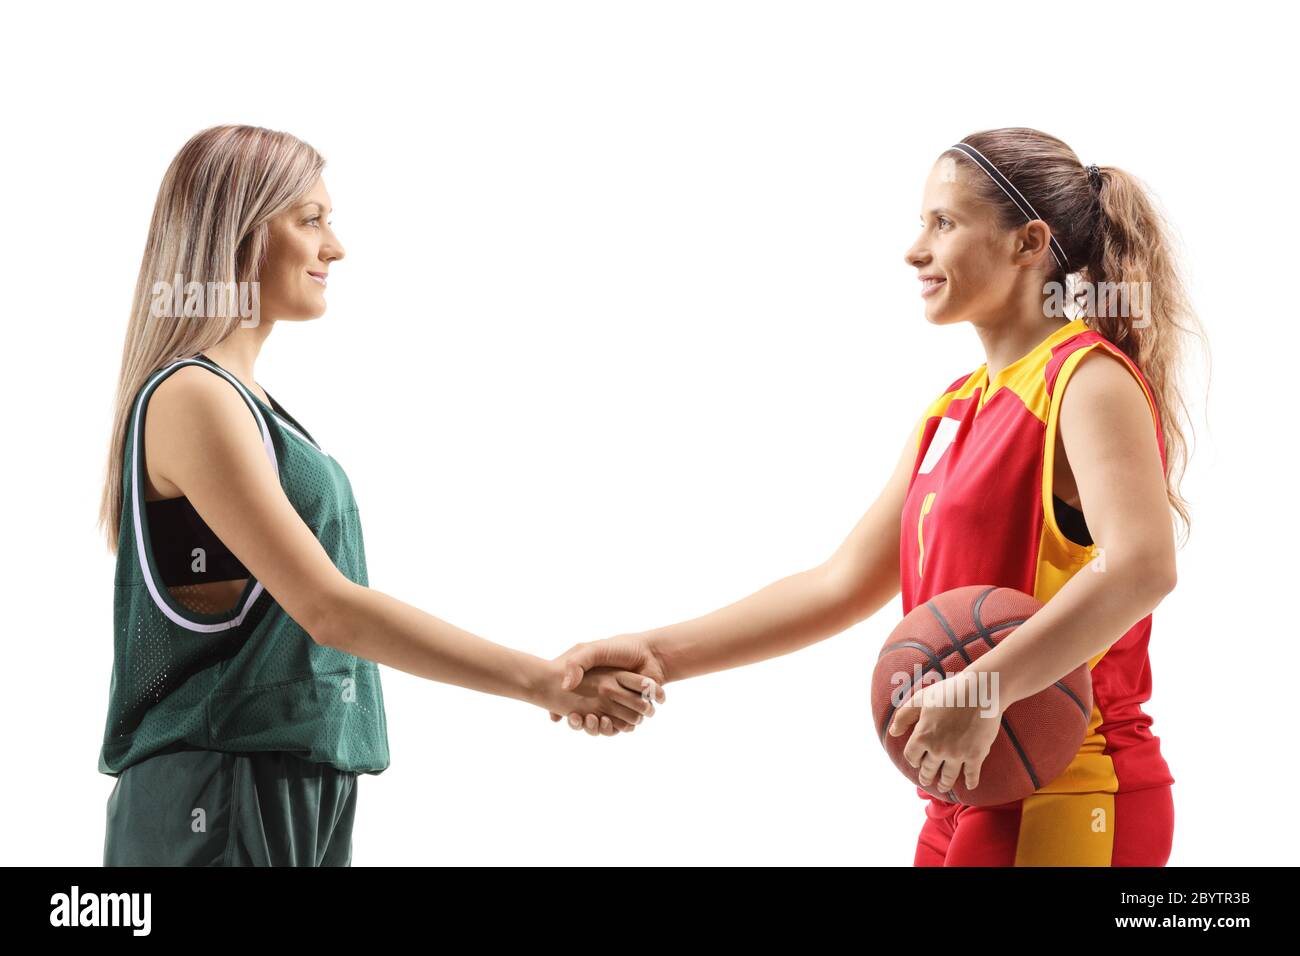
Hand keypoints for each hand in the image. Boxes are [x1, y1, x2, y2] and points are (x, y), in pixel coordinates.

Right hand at [533, 658, 658, 736]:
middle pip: (585, 720)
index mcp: (591, 684)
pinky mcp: (633, 712)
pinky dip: (614, 727)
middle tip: (577, 718)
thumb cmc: (622, 649)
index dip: (567, 712)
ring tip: (592, 719)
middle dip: (580, 723)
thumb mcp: (593, 650)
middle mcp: (602, 697)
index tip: (567, 713)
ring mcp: (618, 706)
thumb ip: (576, 664)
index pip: (571, 705)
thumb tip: (565, 687)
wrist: (653, 654)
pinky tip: (607, 720)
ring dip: (596, 727)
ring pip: (602, 726)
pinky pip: (621, 727)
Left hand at [888, 670, 1002, 791]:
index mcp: (922, 736)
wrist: (980, 691)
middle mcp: (938, 749)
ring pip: (948, 776)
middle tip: (926, 780)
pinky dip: (970, 782)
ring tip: (943, 788)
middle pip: (928, 769)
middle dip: (926, 776)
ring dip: (944, 784)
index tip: (916, 761)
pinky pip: (971, 774)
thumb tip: (893, 733)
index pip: (911, 756)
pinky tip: (969, 786)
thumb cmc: (949, 692)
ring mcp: (957, 754)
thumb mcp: (920, 699)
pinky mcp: (976, 755)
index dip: (912, 759)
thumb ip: (904, 716)